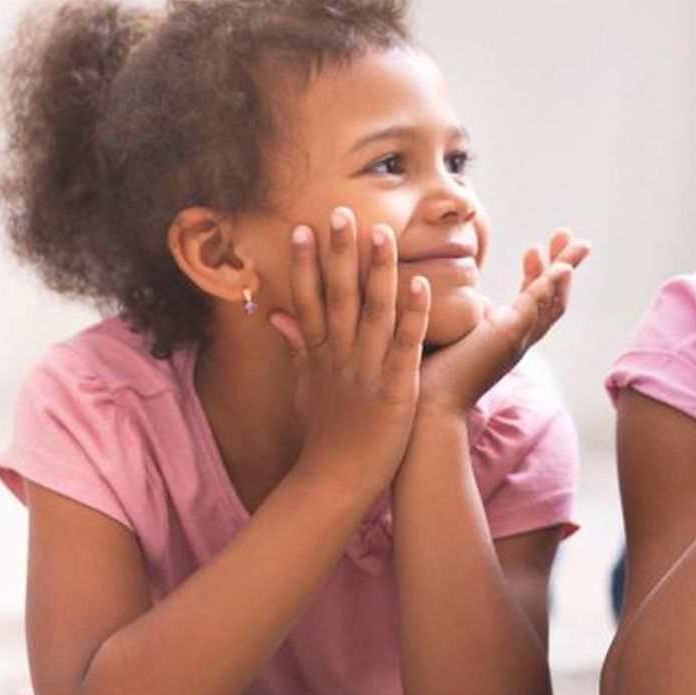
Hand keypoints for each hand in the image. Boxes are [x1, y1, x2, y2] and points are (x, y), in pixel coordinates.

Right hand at [267, 208, 433, 491]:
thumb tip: (276, 315)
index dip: (305, 264)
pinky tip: (419, 282)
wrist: (335, 482)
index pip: (307, 299)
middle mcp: (339, 356)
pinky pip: (406, 343)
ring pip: (373, 311)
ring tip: (381, 232)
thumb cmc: (323, 438)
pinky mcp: (396, 387)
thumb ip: (297, 348)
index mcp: (319, 355)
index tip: (303, 228)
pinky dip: (412, 313)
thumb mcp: (304, 389)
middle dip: (339, 253)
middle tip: (342, 212)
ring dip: (377, 271)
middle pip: (337, 296)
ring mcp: (366, 370)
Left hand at [417, 230, 590, 415]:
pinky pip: (538, 307)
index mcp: (503, 339)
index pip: (530, 302)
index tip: (534, 248)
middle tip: (569, 237)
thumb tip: (463, 297)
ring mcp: (516, 340)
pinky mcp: (508, 338)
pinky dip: (552, 286)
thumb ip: (461, 317)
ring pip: (553, 303)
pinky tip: (560, 267)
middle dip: (562, 266)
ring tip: (577, 244)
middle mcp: (516, 341)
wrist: (425, 406)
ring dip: (565, 270)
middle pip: (553, 300)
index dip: (538, 274)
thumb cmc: (428, 376)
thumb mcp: (449, 335)